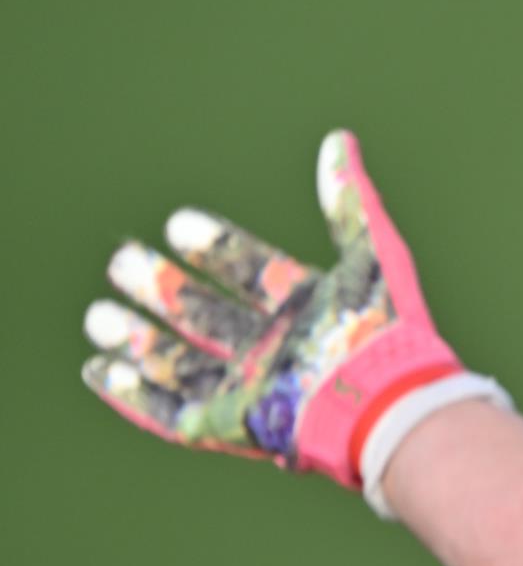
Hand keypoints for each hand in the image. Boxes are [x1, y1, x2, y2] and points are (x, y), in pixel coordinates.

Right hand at [81, 130, 464, 491]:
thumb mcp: (372, 251)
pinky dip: (133, 396)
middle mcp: (274, 348)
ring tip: (98, 314)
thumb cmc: (380, 326)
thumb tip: (338, 139)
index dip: (215, 247)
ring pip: (179, 361)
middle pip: (205, 315)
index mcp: (305, 308)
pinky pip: (170, 412)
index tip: (178, 223)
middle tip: (121, 260)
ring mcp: (249, 388)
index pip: (250, 271)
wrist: (381, 398)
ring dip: (137, 339)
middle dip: (162, 289)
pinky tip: (99, 371)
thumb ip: (349, 198)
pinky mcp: (228, 426)